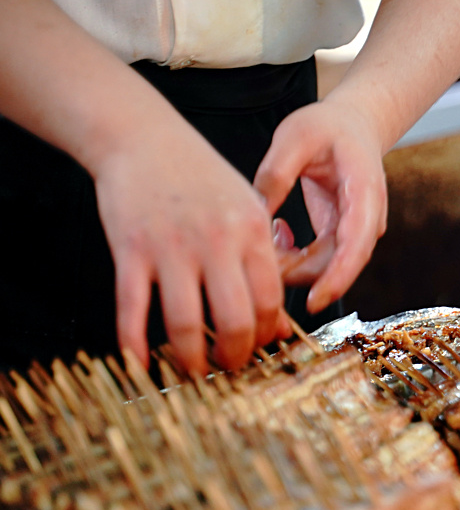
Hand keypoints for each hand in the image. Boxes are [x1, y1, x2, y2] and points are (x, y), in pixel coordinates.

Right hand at [93, 131, 285, 373]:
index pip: (270, 300)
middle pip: (236, 320)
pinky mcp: (131, 250)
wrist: (143, 139)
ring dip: (190, 359)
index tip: (258, 348)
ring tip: (191, 370)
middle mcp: (217, 242)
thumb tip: (278, 322)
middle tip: (228, 367)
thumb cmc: (200, 177)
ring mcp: (172, 248)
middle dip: (235, 356)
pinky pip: (133, 310)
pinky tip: (140, 364)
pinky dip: (135, 345)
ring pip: (186, 324)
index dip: (266, 334)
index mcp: (252, 232)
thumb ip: (262, 261)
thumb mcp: (246, 208)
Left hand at [254, 97, 387, 313]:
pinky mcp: (341, 236)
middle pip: (338, 265)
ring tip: (268, 233)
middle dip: (298, 273)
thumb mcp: (296, 136)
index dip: (337, 277)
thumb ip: (277, 171)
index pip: (356, 245)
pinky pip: (317, 260)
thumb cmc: (328, 127)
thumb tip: (255, 213)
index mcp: (365, 192)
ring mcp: (356, 231)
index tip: (313, 301)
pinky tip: (279, 231)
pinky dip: (294, 257)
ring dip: (291, 265)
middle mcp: (367, 219)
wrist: (354, 126)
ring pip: (325, 268)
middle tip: (260, 256)